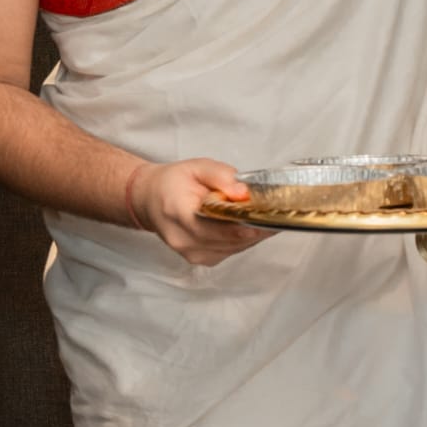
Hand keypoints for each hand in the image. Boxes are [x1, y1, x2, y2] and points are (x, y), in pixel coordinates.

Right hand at [131, 159, 269, 266]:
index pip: (220, 226)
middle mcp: (184, 239)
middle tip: (276, 213)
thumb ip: (221, 176)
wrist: (149, 200)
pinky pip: (230, 251)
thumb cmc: (172, 183)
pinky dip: (241, 240)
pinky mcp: (200, 259)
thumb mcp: (196, 167)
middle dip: (256, 227)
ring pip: (234, 248)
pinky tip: (246, 225)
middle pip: (232, 239)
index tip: (270, 215)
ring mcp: (191, 253)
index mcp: (180, 213)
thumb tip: (243, 193)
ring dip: (251, 234)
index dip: (248, 222)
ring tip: (264, 217)